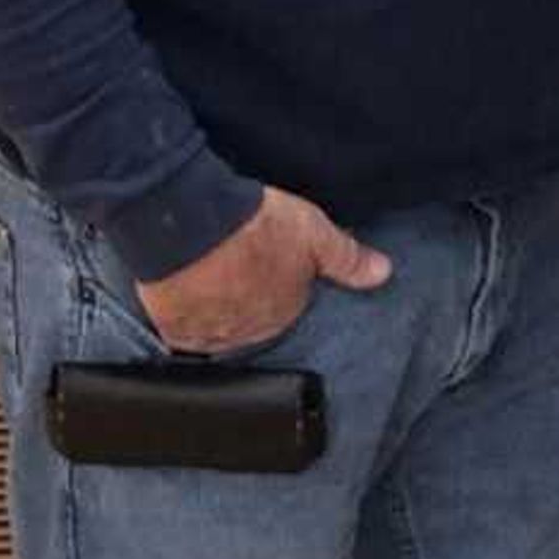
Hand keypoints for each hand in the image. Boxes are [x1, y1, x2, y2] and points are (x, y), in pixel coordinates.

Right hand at [136, 183, 392, 352]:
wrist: (189, 223)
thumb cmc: (253, 226)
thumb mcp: (313, 233)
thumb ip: (347, 258)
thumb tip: (383, 273)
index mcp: (286, 314)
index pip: (290, 303)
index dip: (282, 275)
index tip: (272, 254)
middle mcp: (249, 333)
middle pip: (254, 316)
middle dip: (252, 292)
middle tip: (241, 258)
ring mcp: (210, 334)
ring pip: (220, 323)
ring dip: (219, 303)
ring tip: (212, 269)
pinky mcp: (175, 328)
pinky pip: (184, 328)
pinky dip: (187, 311)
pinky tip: (187, 288)